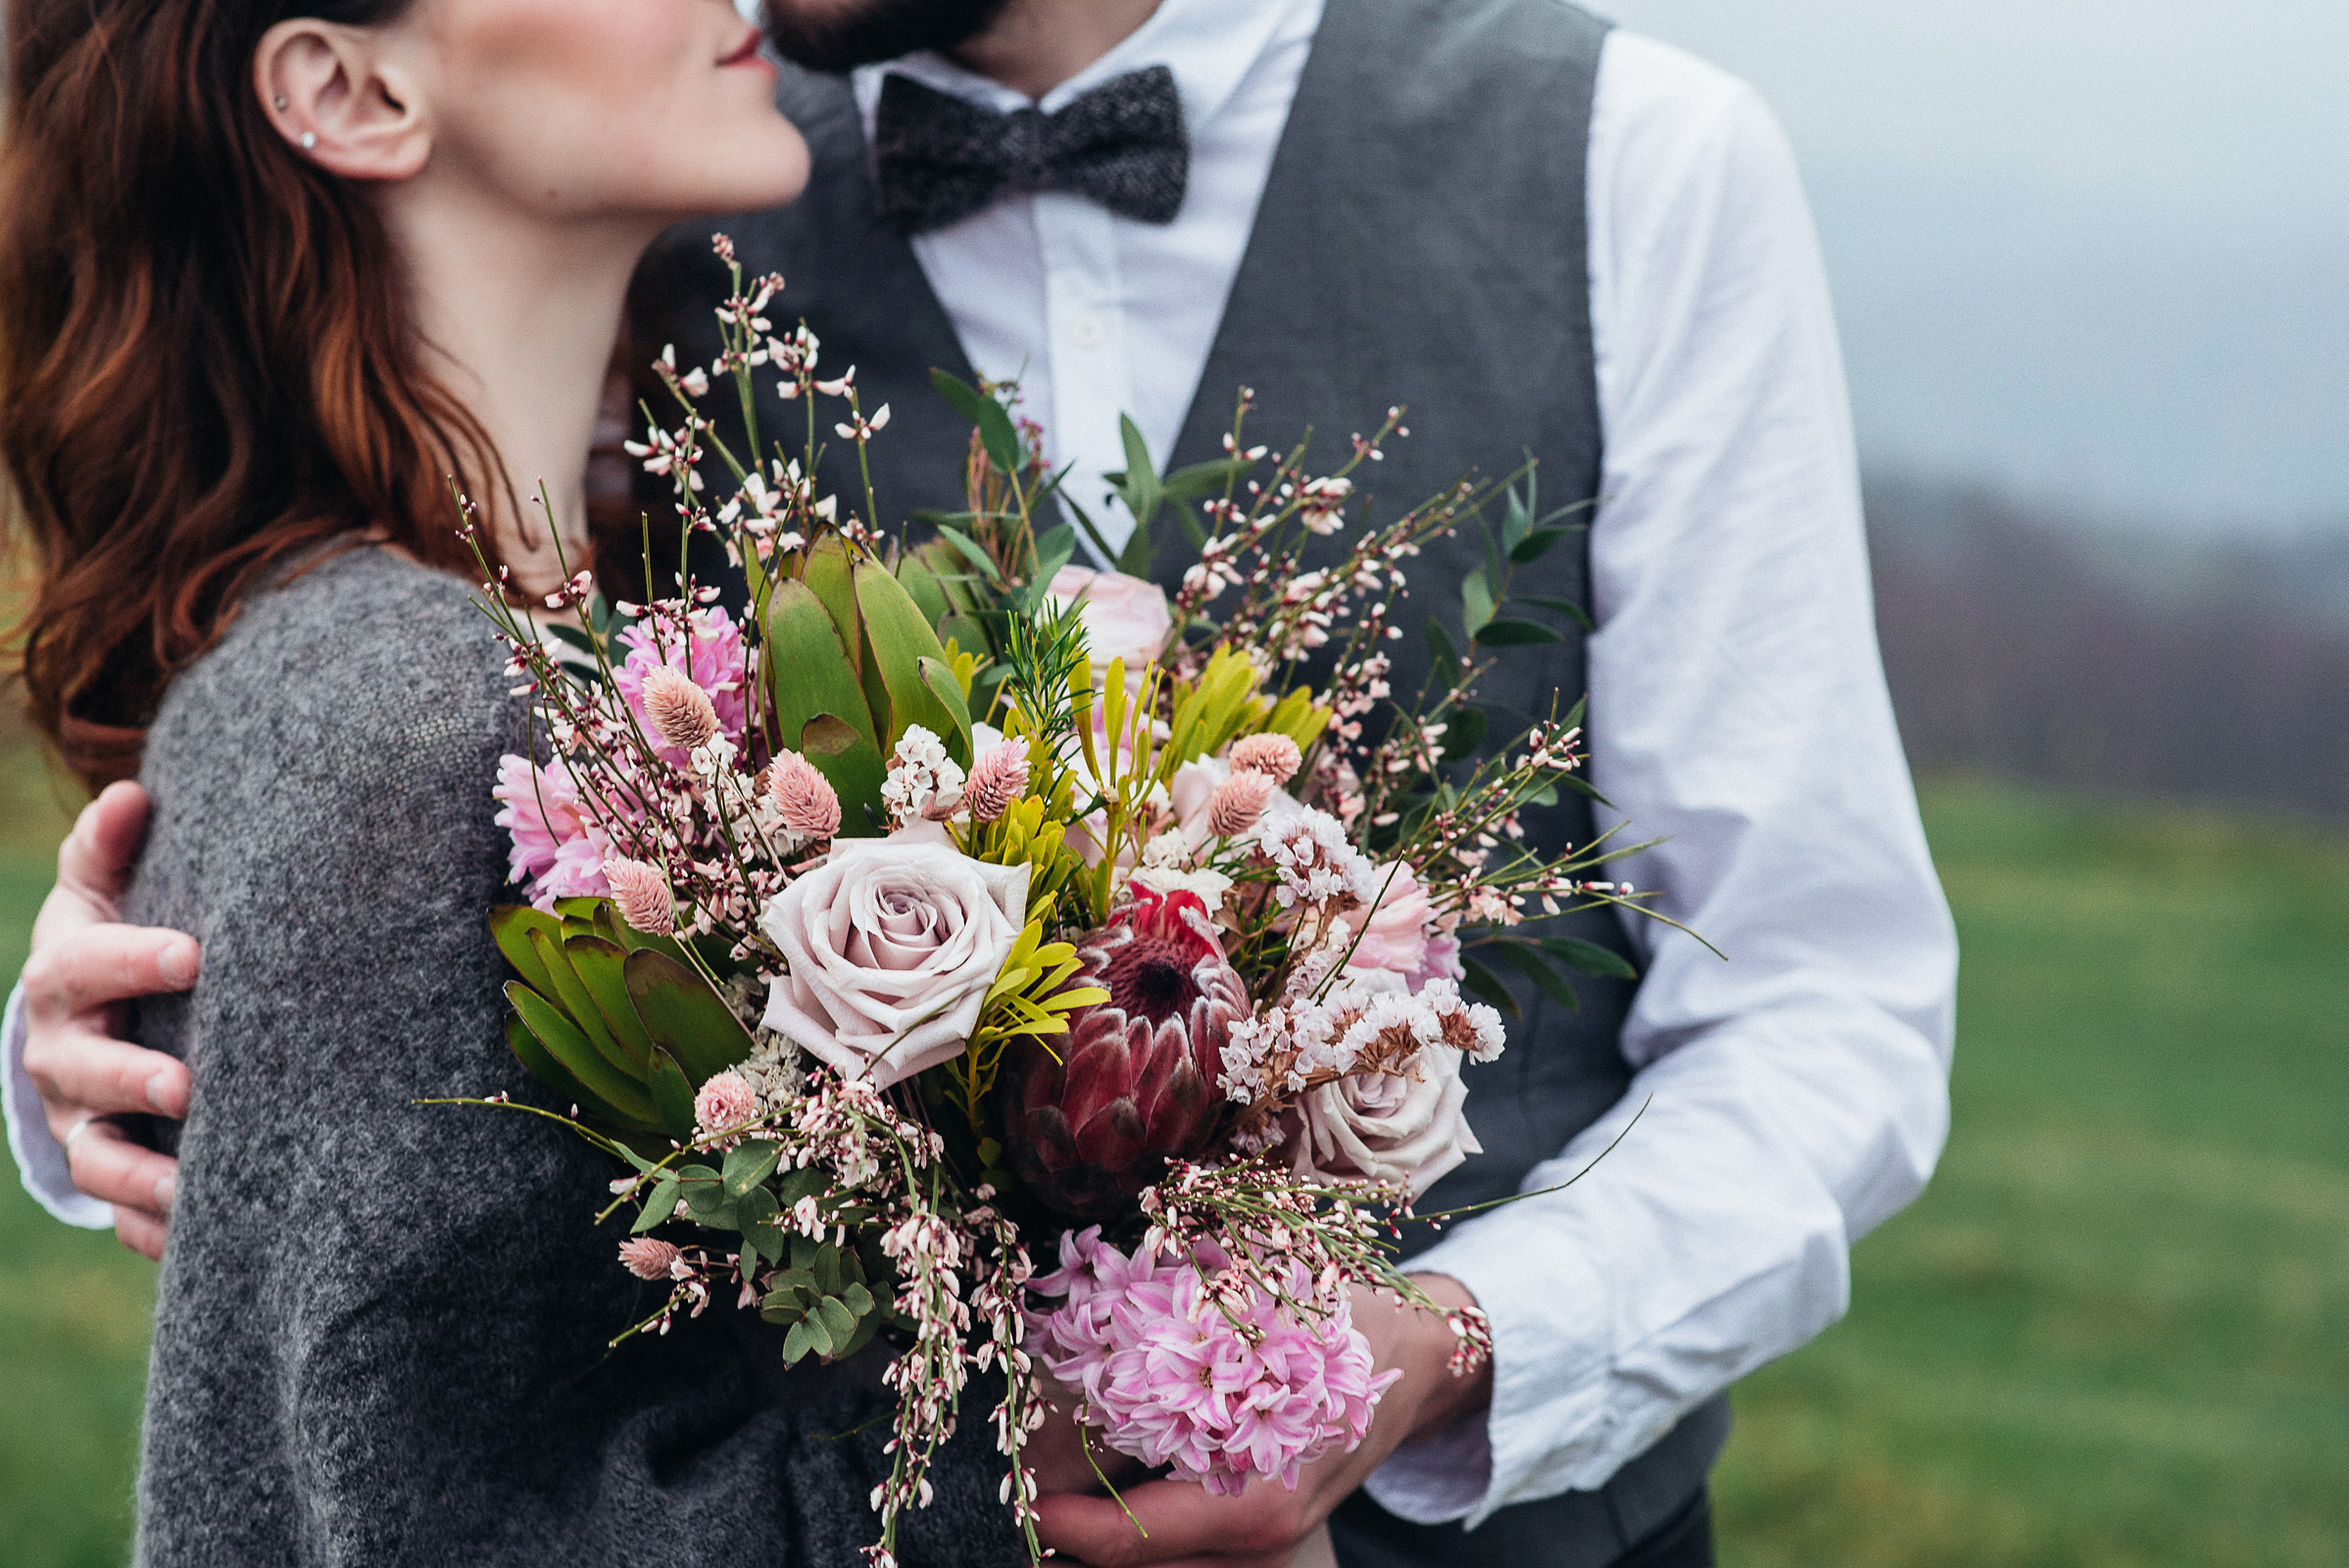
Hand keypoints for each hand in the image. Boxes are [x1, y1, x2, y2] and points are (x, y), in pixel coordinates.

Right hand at [21, 782, 197, 1259]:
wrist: (85, 1022)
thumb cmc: (112, 944)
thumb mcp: (100, 895)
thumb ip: (108, 851)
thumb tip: (131, 794)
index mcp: (63, 983)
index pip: (85, 968)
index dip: (133, 960)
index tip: (195, 953)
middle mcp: (63, 1060)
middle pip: (84, 1073)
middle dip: (132, 1078)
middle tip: (188, 1084)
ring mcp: (83, 1122)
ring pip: (99, 1160)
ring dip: (142, 1174)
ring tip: (193, 1183)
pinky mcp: (111, 1173)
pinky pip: (125, 1214)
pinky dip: (156, 1229)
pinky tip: (202, 1236)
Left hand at [1033, 1274, 1493, 1566]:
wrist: (1415, 1362)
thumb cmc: (1337, 1327)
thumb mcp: (1261, 1316)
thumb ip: (1178, 1329)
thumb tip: (1079, 1322)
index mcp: (1255, 1497)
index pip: (1127, 1535)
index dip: (1059, 1520)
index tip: (1016, 1492)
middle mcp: (1258, 1542)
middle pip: (1129, 1560)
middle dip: (1068, 1522)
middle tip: (1020, 1476)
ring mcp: (1262, 1555)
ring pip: (1150, 1562)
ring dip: (1099, 1529)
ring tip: (1052, 1482)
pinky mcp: (1260, 1547)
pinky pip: (1176, 1553)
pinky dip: (1136, 1524)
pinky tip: (1105, 1485)